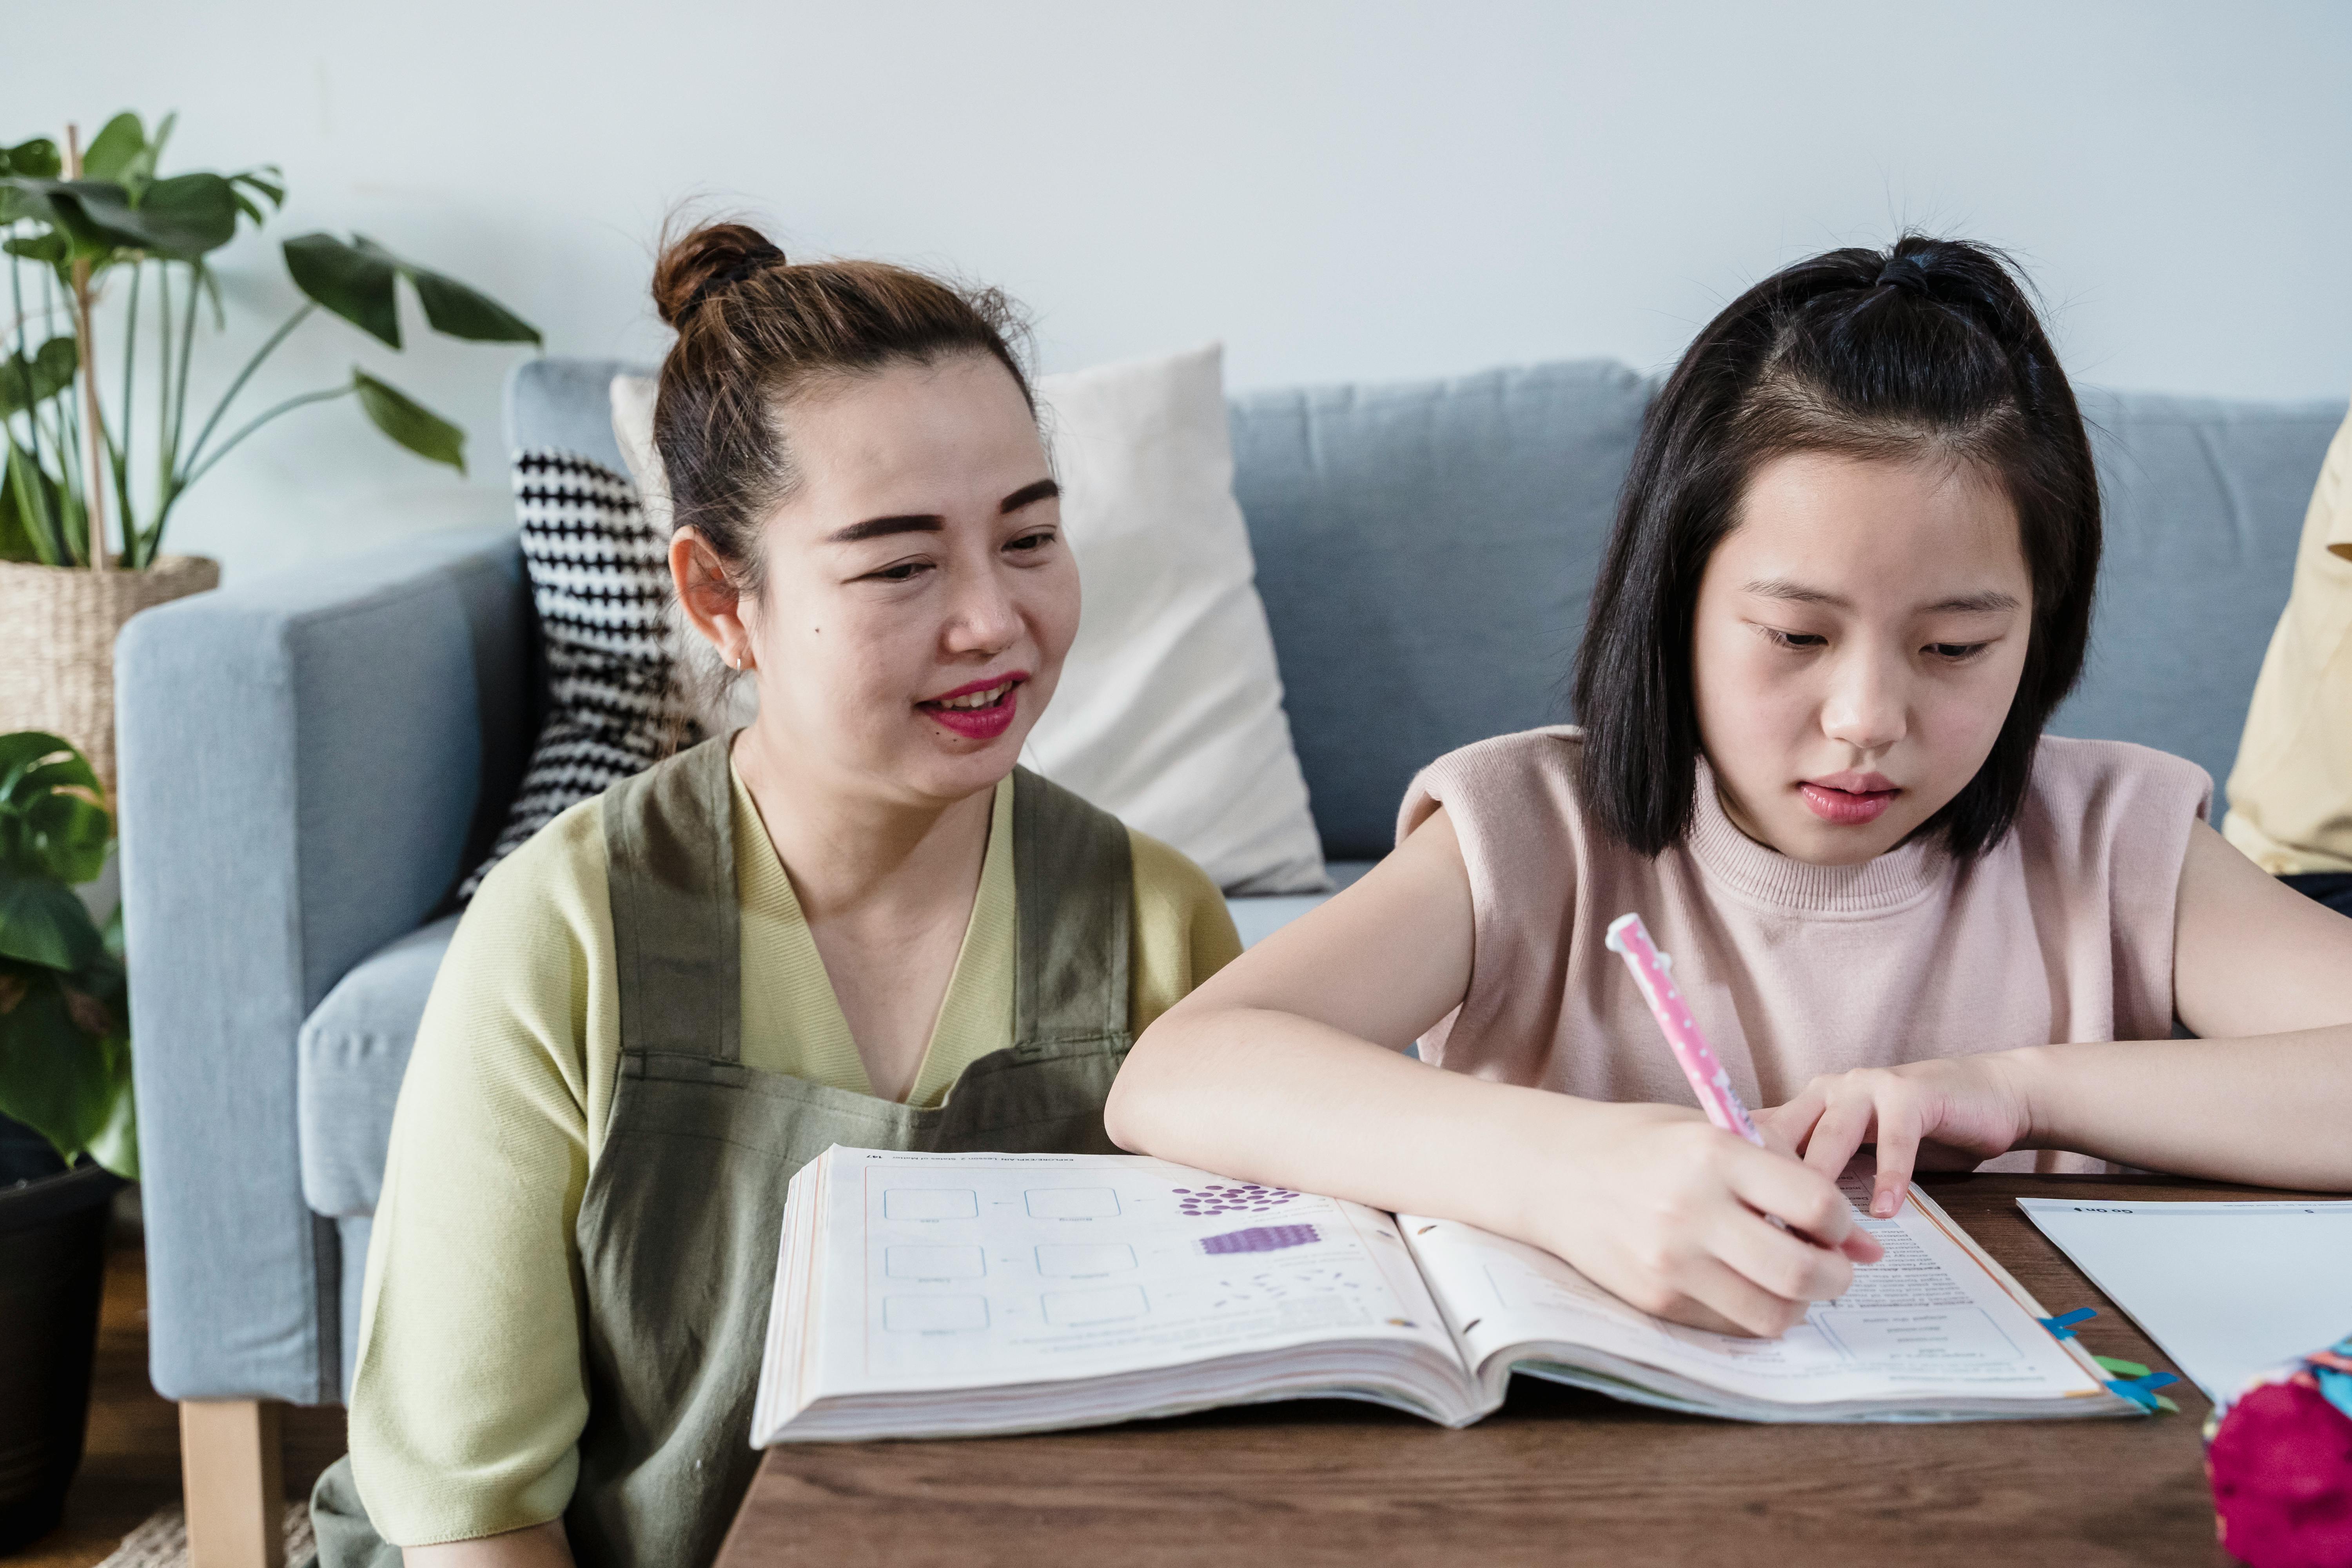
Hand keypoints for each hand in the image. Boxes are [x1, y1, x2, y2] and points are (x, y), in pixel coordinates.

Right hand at [1527, 1102, 1883, 1338]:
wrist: (1551, 1172)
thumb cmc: (1640, 1144)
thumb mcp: (1709, 1131)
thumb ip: (1786, 1174)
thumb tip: (1869, 1244)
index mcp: (1712, 1154)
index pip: (1816, 1202)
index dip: (1843, 1222)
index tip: (1836, 1224)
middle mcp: (1692, 1211)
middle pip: (1802, 1271)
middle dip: (1837, 1277)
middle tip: (1834, 1268)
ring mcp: (1670, 1262)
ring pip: (1772, 1314)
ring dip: (1799, 1305)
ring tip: (1789, 1282)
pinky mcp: (1654, 1299)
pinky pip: (1730, 1325)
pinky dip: (1751, 1313)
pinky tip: (1741, 1285)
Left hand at [1759, 1053, 2034, 1218]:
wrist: (1988, 1096)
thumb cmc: (1917, 1132)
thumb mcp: (1860, 1152)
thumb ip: (1823, 1174)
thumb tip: (1777, 1224)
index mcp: (1807, 1106)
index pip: (1761, 1140)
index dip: (1744, 1180)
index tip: (1734, 1226)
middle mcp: (1828, 1092)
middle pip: (1787, 1139)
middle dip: (1773, 1186)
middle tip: (1763, 1236)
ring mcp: (1868, 1088)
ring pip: (1832, 1136)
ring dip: (1823, 1185)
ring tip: (1817, 1230)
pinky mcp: (1911, 1095)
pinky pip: (1895, 1139)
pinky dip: (1889, 1175)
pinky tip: (1886, 1211)